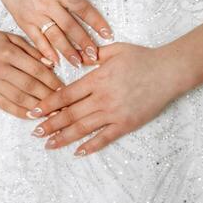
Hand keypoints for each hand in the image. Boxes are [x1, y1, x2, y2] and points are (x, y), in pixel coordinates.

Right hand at [0, 0, 112, 66]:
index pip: (81, 7)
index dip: (95, 21)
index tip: (108, 34)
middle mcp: (47, 2)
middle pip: (69, 25)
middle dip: (83, 42)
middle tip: (96, 57)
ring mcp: (34, 14)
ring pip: (54, 35)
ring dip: (67, 50)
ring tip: (79, 63)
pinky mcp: (22, 21)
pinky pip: (36, 39)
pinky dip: (45, 51)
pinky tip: (55, 62)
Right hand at [0, 25, 64, 117]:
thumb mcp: (11, 38)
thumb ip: (31, 50)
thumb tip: (51, 64)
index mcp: (8, 53)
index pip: (36, 70)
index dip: (52, 81)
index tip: (64, 88)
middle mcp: (0, 68)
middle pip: (30, 86)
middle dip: (49, 96)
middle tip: (62, 103)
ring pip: (19, 98)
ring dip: (38, 107)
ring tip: (52, 112)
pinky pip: (6, 106)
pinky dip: (21, 112)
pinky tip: (33, 115)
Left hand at [28, 42, 175, 155]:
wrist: (169, 71)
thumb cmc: (142, 58)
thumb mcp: (115, 50)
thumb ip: (93, 55)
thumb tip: (76, 58)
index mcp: (97, 79)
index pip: (66, 95)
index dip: (47, 104)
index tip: (33, 111)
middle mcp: (102, 98)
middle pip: (70, 114)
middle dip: (50, 124)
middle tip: (34, 132)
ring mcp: (114, 113)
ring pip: (83, 128)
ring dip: (64, 137)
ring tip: (49, 144)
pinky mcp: (127, 124)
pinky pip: (105, 138)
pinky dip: (90, 146)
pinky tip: (78, 152)